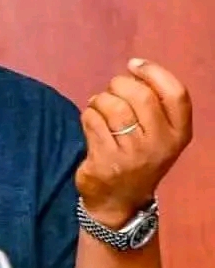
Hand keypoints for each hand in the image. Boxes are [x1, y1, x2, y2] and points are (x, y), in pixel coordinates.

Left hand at [76, 58, 192, 226]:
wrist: (119, 203)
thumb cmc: (137, 158)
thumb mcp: (158, 136)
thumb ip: (154, 106)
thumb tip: (134, 70)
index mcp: (179, 134)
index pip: (176, 94)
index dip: (154, 72)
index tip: (134, 64)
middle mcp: (160, 145)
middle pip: (140, 95)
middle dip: (119, 85)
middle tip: (111, 92)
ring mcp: (132, 155)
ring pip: (113, 107)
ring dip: (99, 100)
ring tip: (98, 107)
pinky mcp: (106, 161)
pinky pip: (92, 121)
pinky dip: (87, 115)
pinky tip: (90, 122)